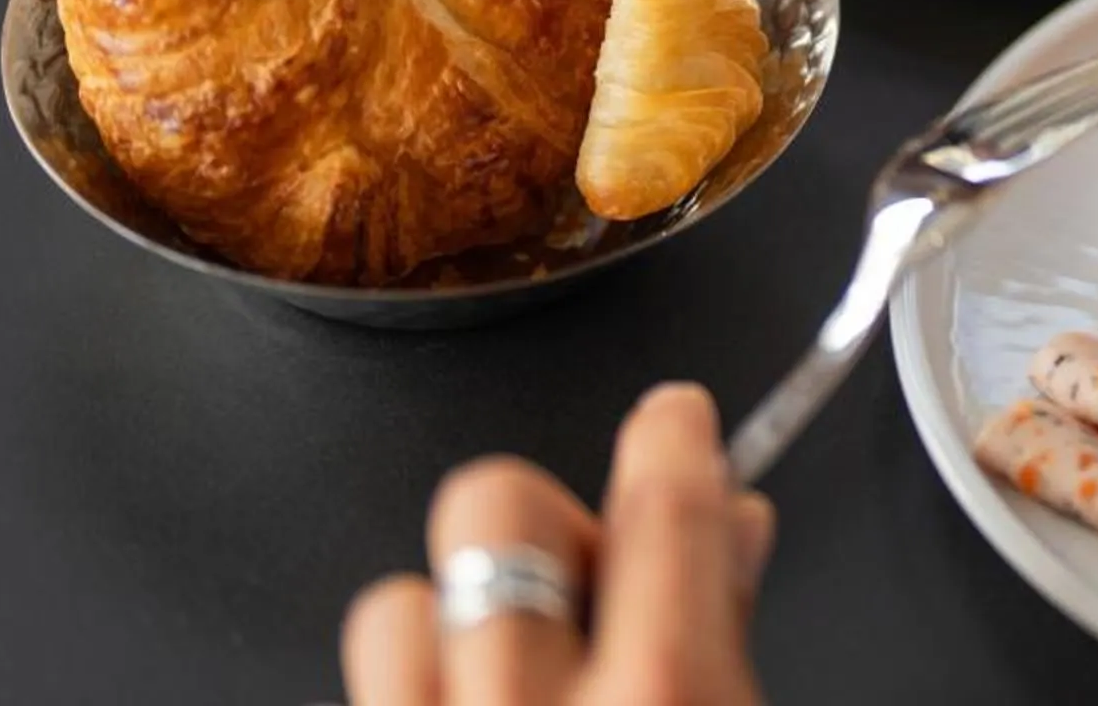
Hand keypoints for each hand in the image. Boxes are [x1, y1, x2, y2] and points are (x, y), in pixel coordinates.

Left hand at [342, 384, 773, 705]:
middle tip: (584, 577)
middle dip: (539, 516)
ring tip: (511, 680)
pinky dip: (419, 689)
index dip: (672, 440)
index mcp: (662, 702)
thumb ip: (725, 633)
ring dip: (453, 622)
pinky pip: (367, 686)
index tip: (673, 420)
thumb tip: (730, 526)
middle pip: (498, 504)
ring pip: (395, 603)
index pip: (663, 508)